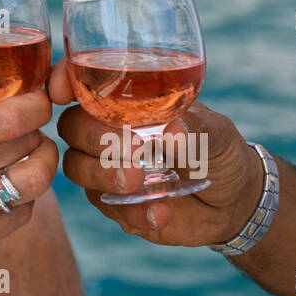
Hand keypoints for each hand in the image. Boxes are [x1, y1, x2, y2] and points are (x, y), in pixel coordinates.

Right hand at [0, 52, 58, 290]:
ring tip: (30, 152)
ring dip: (41, 161)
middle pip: (29, 141)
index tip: (35, 97)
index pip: (13, 116)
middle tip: (26, 122)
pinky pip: (23, 214)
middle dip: (35, 127)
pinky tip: (10, 185)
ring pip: (37, 180)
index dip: (36, 103)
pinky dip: (25, 198)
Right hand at [48, 58, 263, 246]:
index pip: (83, 84)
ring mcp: (107, 168)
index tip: (63, 91)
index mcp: (128, 101)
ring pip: (77, 167)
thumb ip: (197, 128)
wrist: (232, 202)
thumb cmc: (220, 152)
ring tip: (138, 183)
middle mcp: (108, 131)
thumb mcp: (218, 135)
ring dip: (104, 174)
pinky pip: (106, 206)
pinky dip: (130, 211)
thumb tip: (171, 129)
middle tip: (135, 150)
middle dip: (94, 137)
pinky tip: (160, 214)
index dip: (64, 81)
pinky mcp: (114, 203)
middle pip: (72, 126)